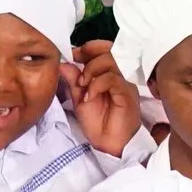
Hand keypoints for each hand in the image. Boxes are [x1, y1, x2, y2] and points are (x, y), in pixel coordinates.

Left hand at [67, 40, 141, 157]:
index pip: (104, 50)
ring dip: (90, 70)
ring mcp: (125, 83)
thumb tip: (63, 63)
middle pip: (108, 51)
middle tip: (75, 63)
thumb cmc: (98, 123)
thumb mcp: (79, 99)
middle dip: (89, 54)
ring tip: (81, 85)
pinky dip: (96, 85)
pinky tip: (89, 96)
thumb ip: (73, 81)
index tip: (72, 54)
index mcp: (109, 74)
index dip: (88, 48)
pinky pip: (112, 79)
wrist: (108, 144)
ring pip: (110, 62)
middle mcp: (119, 75)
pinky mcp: (127, 93)